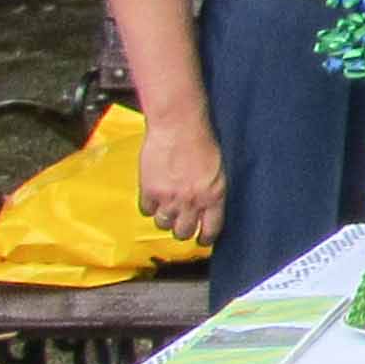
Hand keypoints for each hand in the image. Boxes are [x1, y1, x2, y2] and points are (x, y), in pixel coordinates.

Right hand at [138, 116, 227, 246]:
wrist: (178, 125)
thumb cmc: (202, 140)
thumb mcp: (218, 169)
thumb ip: (212, 191)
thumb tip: (208, 208)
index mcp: (214, 196)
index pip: (211, 230)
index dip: (205, 237)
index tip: (202, 238)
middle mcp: (192, 201)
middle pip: (183, 232)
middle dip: (182, 229)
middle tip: (181, 222)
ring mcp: (169, 198)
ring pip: (163, 224)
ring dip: (165, 218)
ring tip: (167, 207)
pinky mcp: (150, 191)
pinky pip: (146, 210)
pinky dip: (149, 206)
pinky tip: (153, 196)